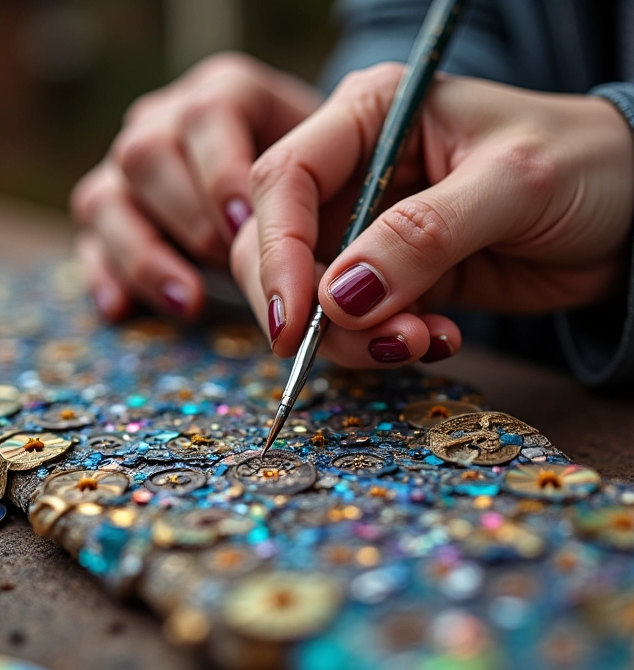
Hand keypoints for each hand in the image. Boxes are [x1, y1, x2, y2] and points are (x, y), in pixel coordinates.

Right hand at [70, 53, 321, 320]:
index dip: (225, 173)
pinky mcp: (113, 216)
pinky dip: (106, 276)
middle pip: (146, 153)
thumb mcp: (348, 181)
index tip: (245, 228)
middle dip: (192, 221)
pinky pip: (90, 242)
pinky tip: (123, 309)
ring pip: (106, 198)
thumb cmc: (328, 184)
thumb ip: (347, 214)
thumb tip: (342, 288)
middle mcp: (168, 122)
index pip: (211, 112)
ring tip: (191, 303)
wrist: (297, 189)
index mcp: (230, 95)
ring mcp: (132, 171)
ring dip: (146, 256)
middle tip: (231, 264)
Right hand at [231, 64, 633, 366]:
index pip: (285, 180)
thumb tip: (339, 299)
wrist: (627, 211)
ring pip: (316, 298)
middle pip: (281, 248)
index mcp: (368, 117)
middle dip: (314, 310)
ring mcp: (369, 231)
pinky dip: (387, 344)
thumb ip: (422, 236)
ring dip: (357, 338)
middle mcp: (355, 174)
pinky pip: (359, 323)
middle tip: (376, 345)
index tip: (295, 322)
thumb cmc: (583, 163)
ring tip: (425, 341)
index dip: (277, 253)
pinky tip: (438, 338)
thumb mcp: (510, 183)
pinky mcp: (391, 278)